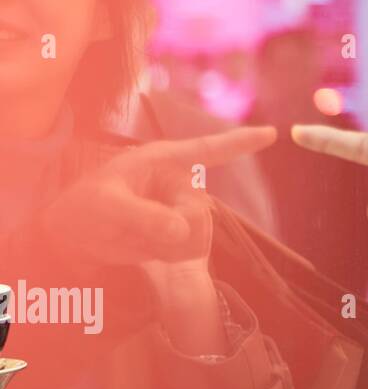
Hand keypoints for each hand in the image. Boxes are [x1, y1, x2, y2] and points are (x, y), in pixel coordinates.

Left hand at [37, 127, 275, 268]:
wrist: (74, 237)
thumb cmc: (85, 207)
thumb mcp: (105, 207)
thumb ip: (142, 217)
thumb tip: (180, 230)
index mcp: (162, 160)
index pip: (207, 149)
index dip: (241, 142)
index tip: (272, 133)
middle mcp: (179, 182)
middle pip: (198, 211)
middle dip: (168, 229)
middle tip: (127, 231)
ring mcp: (182, 208)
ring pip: (197, 234)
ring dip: (164, 245)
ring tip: (131, 238)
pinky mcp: (182, 232)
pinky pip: (191, 249)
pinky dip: (166, 255)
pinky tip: (143, 248)